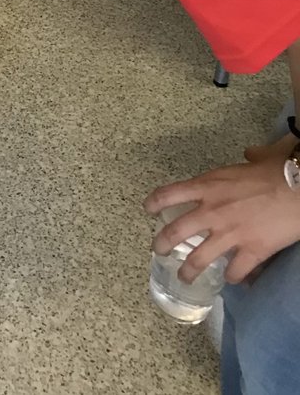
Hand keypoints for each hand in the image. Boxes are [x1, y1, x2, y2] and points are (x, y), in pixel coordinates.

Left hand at [146, 135, 299, 284]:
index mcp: (207, 186)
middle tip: (157, 251)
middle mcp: (212, 211)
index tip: (148, 209)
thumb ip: (250, 157)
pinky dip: (232, 277)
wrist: (298, 188)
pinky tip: (231, 280)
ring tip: (184, 278)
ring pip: (200, 257)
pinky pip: (236, 270)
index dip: (155, 202)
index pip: (170, 194)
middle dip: (162, 243)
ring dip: (189, 270)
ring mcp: (230, 233)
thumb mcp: (256, 158)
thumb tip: (251, 153)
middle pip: (176, 231)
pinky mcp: (252, 250)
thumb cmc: (277, 170)